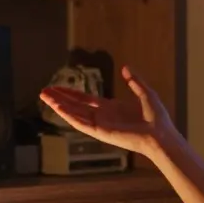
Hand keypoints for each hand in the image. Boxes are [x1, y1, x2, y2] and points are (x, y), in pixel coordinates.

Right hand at [39, 65, 174, 156]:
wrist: (160, 134)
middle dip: (59, 98)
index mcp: (111, 108)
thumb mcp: (145, 92)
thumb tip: (126, 68)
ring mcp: (100, 125)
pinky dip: (69, 116)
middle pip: (75, 106)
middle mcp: (102, 116)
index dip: (70, 93)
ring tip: (45, 97)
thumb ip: (134, 81)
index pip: (85, 99)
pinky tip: (58, 108)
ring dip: (59, 106)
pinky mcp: (101, 132)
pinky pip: (81, 124)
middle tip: (43, 91)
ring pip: (74, 114)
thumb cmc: (156, 118)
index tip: (56, 88)